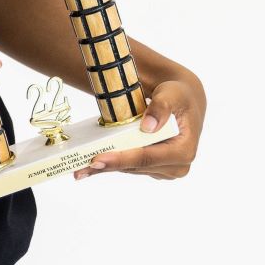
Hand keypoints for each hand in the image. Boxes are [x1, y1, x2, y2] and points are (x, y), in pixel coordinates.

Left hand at [72, 80, 201, 180]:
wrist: (183, 100)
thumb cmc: (179, 95)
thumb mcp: (173, 94)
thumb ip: (162, 107)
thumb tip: (147, 127)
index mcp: (184, 150)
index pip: (149, 157)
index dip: (122, 159)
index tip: (98, 159)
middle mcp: (177, 166)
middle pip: (135, 167)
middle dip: (108, 167)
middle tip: (79, 168)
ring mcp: (165, 170)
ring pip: (130, 170)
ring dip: (106, 169)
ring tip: (80, 169)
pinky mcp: (154, 169)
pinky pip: (130, 167)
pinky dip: (112, 165)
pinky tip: (91, 166)